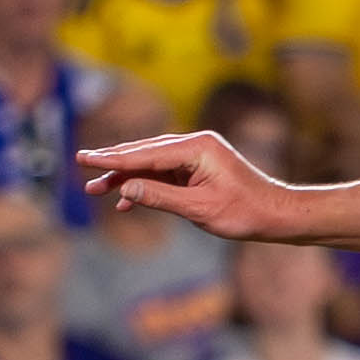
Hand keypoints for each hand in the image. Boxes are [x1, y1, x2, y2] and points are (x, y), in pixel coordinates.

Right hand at [76, 128, 305, 239]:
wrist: (275, 215)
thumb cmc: (244, 212)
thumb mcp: (198, 209)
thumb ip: (159, 197)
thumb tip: (125, 188)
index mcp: (197, 148)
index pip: (146, 153)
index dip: (113, 159)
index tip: (85, 159)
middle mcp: (196, 145)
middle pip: (145, 152)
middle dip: (114, 164)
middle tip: (83, 166)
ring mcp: (197, 156)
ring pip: (152, 163)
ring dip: (126, 177)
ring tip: (96, 189)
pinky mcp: (198, 169)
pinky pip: (165, 174)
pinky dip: (146, 187)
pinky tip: (126, 201)